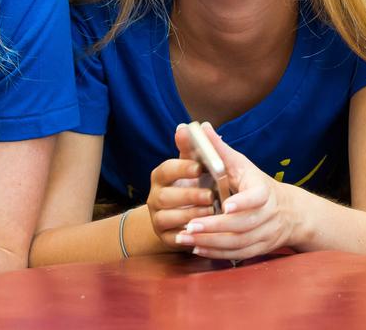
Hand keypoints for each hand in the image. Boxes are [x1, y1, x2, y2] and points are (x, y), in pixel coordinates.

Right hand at [145, 125, 214, 249]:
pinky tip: (203, 231)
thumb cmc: (193, 184)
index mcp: (161, 176)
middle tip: (210, 196)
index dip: (181, 169)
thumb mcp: (192, 165)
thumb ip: (190, 148)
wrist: (186, 216)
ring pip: (167, 218)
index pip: (166, 169)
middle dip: (188, 196)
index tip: (199, 168)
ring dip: (190, 215)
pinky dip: (187, 235)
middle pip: (164, 196)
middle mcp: (154, 197)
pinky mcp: (165, 237)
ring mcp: (157, 218)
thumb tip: (185, 126)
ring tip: (211, 213)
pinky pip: (173, 238)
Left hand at [172, 123, 296, 260]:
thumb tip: (200, 127)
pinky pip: (237, 255)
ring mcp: (264, 234)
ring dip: (210, 242)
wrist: (289, 212)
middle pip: (242, 225)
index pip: (257, 197)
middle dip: (215, 227)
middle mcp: (266, 215)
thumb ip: (220, 149)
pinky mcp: (258, 248)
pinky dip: (216, 253)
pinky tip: (197, 249)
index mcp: (263, 190)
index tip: (226, 206)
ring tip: (186, 238)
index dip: (243, 202)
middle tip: (190, 226)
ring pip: (237, 243)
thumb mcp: (241, 163)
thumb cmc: (256, 182)